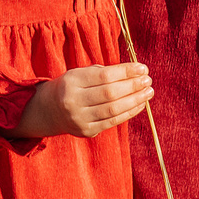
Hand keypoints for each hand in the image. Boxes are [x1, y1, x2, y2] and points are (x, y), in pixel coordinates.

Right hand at [13, 62, 152, 138]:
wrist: (49, 111)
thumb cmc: (72, 86)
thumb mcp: (80, 73)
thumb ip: (103, 72)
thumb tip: (134, 72)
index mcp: (72, 81)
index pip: (104, 75)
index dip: (125, 72)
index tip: (142, 67)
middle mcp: (74, 100)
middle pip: (109, 93)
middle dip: (133, 86)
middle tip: (148, 80)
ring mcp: (80, 118)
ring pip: (113, 110)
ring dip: (135, 100)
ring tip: (148, 92)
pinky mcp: (87, 131)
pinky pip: (112, 122)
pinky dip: (129, 113)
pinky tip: (140, 104)